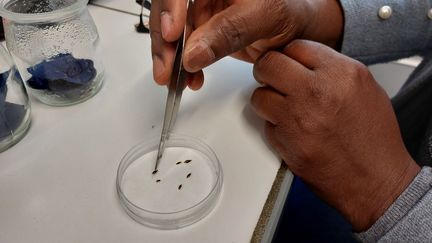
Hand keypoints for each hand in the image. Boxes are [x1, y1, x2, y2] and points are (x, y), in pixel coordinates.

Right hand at [150, 0, 342, 89]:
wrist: (300, 31)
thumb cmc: (291, 13)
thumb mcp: (265, 17)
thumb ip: (229, 31)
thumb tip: (193, 54)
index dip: (170, 8)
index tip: (172, 34)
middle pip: (169, 11)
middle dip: (164, 41)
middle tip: (166, 69)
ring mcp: (203, 12)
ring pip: (172, 33)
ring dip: (170, 59)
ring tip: (175, 80)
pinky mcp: (204, 32)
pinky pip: (185, 49)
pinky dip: (184, 67)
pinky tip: (191, 79)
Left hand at [251, 40, 419, 231]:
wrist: (374, 180)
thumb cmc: (373, 138)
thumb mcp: (364, 88)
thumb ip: (332, 69)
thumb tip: (303, 62)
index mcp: (340, 73)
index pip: (295, 46)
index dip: (288, 55)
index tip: (286, 62)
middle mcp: (316, 92)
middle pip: (269, 65)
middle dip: (267, 70)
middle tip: (271, 79)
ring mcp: (297, 119)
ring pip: (258, 96)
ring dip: (266, 101)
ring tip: (283, 108)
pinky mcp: (285, 143)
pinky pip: (266, 125)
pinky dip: (274, 127)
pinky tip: (292, 131)